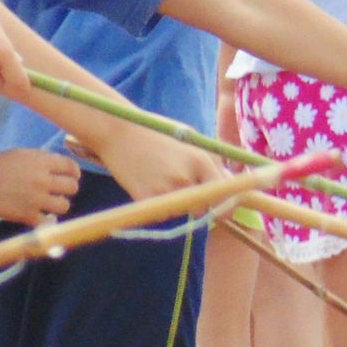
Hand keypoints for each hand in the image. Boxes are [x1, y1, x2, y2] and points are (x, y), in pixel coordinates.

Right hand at [0, 148, 80, 225]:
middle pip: (72, 187)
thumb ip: (44, 161)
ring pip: (64, 206)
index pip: (71, 167)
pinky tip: (42, 216)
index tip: (72, 176)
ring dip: (59, 204)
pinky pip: (48, 221)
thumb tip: (65, 169)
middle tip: (60, 191)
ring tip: (50, 203)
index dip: (73, 172)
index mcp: (41, 162)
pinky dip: (46, 220)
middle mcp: (42, 180)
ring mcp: (36, 199)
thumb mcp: (22, 154)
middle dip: (68, 188)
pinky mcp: (27, 215)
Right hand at [98, 123, 221, 199]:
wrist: (118, 131)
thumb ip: (211, 161)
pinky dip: (156, 205)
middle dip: (196, 204)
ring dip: (174, 203)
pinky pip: (160, 214)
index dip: (226, 206)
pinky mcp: (146, 199)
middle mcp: (186, 177)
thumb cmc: (156, 133)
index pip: (223, 194)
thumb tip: (229, 183)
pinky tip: (147, 183)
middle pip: (201, 208)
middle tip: (180, 188)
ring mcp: (166, 190)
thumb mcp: (189, 139)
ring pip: (179, 211)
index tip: (224, 211)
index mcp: (201, 160)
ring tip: (159, 178)